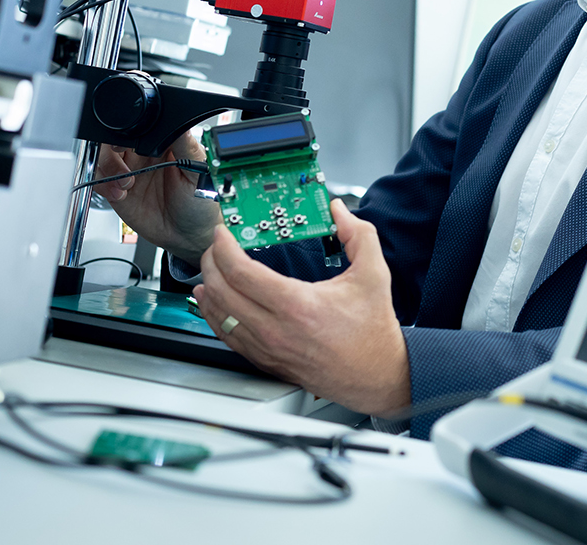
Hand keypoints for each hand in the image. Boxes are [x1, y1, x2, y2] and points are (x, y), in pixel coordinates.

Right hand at [94, 132, 219, 264]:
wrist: (187, 238)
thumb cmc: (199, 204)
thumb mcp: (199, 174)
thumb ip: (187, 148)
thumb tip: (181, 122)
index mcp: (164, 144)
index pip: (141, 126)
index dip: (130, 130)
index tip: (128, 141)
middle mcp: (143, 155)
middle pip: (115, 138)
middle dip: (112, 149)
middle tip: (122, 163)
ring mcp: (128, 172)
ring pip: (103, 157)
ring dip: (109, 168)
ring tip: (127, 184)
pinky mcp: (117, 190)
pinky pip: (99, 180)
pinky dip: (104, 185)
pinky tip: (121, 194)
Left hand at [193, 200, 409, 415]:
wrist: (377, 374)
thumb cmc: (372, 330)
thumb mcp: (374, 274)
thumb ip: (358, 234)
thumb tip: (339, 211)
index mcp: (297, 305)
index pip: (241, 272)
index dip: (224, 248)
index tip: (223, 233)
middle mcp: (276, 330)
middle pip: (222, 292)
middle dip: (211, 262)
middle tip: (216, 246)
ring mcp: (268, 348)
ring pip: (220, 316)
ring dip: (209, 288)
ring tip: (209, 269)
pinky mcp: (267, 361)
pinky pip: (228, 337)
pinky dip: (215, 316)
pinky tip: (214, 303)